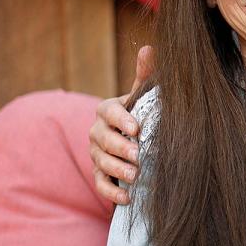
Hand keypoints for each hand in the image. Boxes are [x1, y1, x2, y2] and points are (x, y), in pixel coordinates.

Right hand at [89, 45, 154, 203]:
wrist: (139, 142)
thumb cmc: (143, 115)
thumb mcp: (145, 97)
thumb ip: (146, 76)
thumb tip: (149, 47)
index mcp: (108, 111)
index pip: (107, 112)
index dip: (120, 120)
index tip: (136, 128)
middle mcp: (98, 132)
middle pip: (102, 139)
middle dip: (119, 148)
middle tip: (138, 156)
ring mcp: (97, 155)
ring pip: (101, 162)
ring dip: (117, 170)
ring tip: (136, 176)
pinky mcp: (101, 176)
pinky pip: (101, 185)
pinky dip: (112, 193)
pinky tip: (127, 198)